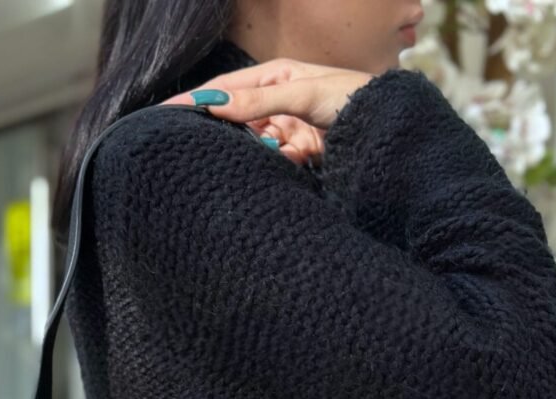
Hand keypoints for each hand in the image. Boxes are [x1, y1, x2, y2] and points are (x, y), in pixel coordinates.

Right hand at [158, 57, 375, 165]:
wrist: (388, 130)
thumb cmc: (352, 97)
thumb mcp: (302, 93)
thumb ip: (259, 101)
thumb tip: (217, 103)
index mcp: (276, 77)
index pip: (227, 88)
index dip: (197, 99)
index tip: (166, 113)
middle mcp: (279, 103)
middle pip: (236, 118)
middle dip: (217, 129)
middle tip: (185, 144)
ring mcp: (289, 130)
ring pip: (253, 144)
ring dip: (246, 151)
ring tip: (228, 157)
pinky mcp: (300, 155)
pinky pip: (275, 162)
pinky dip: (271, 165)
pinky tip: (270, 165)